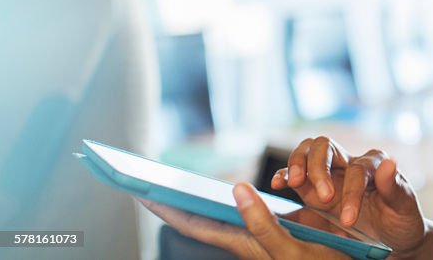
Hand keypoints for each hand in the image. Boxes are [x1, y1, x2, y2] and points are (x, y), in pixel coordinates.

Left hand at [141, 183, 345, 259]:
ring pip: (217, 217)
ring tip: (175, 188)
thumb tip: (235, 188)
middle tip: (149, 183)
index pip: (194, 224)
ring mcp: (258, 236)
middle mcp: (245, 239)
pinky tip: (224, 195)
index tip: (141, 192)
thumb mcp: (291, 249)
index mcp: (244, 243)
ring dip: (195, 202)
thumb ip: (263, 223)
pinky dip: (226, 201)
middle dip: (174, 203)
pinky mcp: (275, 231)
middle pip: (200, 219)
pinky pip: (240, 213)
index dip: (168, 209)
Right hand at [272, 136, 427, 253]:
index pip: (357, 170)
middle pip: (326, 147)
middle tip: (324, 198)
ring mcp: (330, 174)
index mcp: (374, 164)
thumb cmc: (402, 221)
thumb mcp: (404, 208)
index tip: (349, 220)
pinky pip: (296, 174)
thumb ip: (395, 187)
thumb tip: (389, 162)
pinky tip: (278, 183)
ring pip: (308, 152)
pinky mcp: (314, 189)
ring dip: (298, 164)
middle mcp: (349, 163)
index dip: (352, 193)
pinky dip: (285, 174)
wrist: (393, 239)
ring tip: (294, 182)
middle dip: (320, 169)